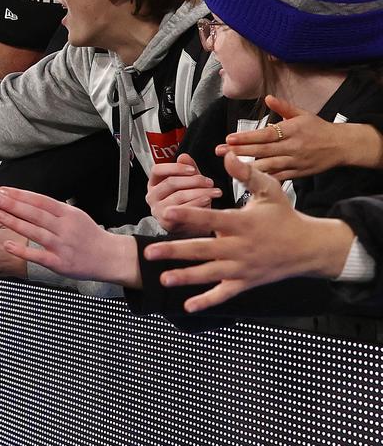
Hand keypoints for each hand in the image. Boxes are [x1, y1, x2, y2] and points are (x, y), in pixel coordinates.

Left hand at [0, 188, 139, 286]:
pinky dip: (22, 250)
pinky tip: (8, 244)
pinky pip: (38, 256)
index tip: (4, 190)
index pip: (40, 200)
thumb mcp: (76, 215)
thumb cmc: (89, 236)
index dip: (20, 194)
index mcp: (68, 213)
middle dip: (13, 204)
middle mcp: (64, 227)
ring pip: (35, 232)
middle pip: (35, 213)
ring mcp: (62, 245)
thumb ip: (54, 209)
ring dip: (14, 222)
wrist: (110, 258)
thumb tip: (28, 199)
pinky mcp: (59, 263)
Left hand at [143, 151, 356, 311]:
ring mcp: (242, 267)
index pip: (211, 218)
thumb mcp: (269, 190)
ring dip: (186, 277)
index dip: (189, 215)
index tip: (167, 213)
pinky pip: (224, 293)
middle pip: (203, 249)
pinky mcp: (245, 282)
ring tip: (163, 279)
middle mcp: (240, 247)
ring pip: (210, 274)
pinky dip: (207, 301)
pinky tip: (188, 307)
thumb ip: (246, 173)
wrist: (308, 248)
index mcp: (242, 223)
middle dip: (175, 251)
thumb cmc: (284, 216)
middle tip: (150, 251)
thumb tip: (228, 154)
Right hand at [146, 154, 220, 234]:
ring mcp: (157, 209)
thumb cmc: (187, 202)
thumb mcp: (188, 183)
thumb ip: (187, 169)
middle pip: (170, 183)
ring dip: (199, 192)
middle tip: (209, 181)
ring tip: (214, 191)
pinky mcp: (166, 221)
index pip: (157, 170)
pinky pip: (183, 209)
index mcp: (154, 183)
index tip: (193, 169)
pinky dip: (198, 203)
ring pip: (178, 196)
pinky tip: (208, 200)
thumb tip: (184, 156)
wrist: (190, 225)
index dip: (175, 168)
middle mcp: (152, 196)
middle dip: (193, 181)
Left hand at [217, 95, 376, 179]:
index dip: (247, 137)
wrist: (342, 146)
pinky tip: (249, 178)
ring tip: (230, 165)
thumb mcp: (303, 114)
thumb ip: (283, 107)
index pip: (266, 134)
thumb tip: (267, 98)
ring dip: (248, 166)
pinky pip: (279, 177)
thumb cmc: (319, 128)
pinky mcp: (298, 173)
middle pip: (263, 150)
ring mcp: (295, 161)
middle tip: (219, 151)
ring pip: (269, 165)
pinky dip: (265, 178)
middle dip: (239, 151)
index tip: (229, 138)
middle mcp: (293, 147)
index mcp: (292, 130)